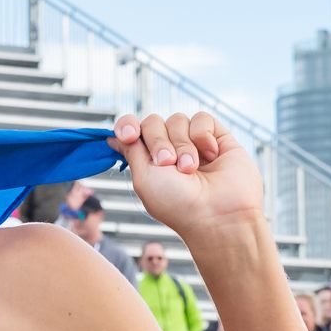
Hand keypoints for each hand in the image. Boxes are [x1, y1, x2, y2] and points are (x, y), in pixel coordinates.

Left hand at [107, 112, 264, 244]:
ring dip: (181, 144)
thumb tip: (113, 137)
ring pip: (177, 119)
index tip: (130, 135)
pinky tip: (211, 155)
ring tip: (190, 168)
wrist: (216, 212)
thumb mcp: (143, 177)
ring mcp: (193, 143)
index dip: (127, 126)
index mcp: (147, 161)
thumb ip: (131, 151)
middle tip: (167, 163)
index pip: (131, 129)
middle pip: (152, 122)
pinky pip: (201, 118)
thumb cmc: (177, 203)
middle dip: (157, 141)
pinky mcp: (217, 137)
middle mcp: (169, 149)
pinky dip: (202, 135)